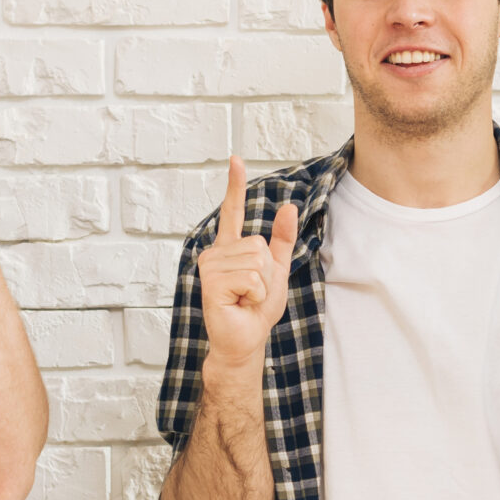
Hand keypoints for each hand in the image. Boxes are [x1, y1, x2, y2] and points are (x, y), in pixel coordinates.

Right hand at [198, 156, 298, 366]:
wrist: (246, 340)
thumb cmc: (257, 310)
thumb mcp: (276, 271)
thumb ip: (281, 241)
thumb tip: (289, 207)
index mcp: (231, 249)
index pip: (233, 212)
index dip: (234, 185)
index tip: (235, 159)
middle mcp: (216, 254)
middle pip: (259, 244)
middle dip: (267, 272)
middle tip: (252, 292)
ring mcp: (210, 267)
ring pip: (256, 260)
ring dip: (261, 285)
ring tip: (245, 299)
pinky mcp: (210, 282)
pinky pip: (250, 277)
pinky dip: (255, 294)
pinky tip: (240, 303)